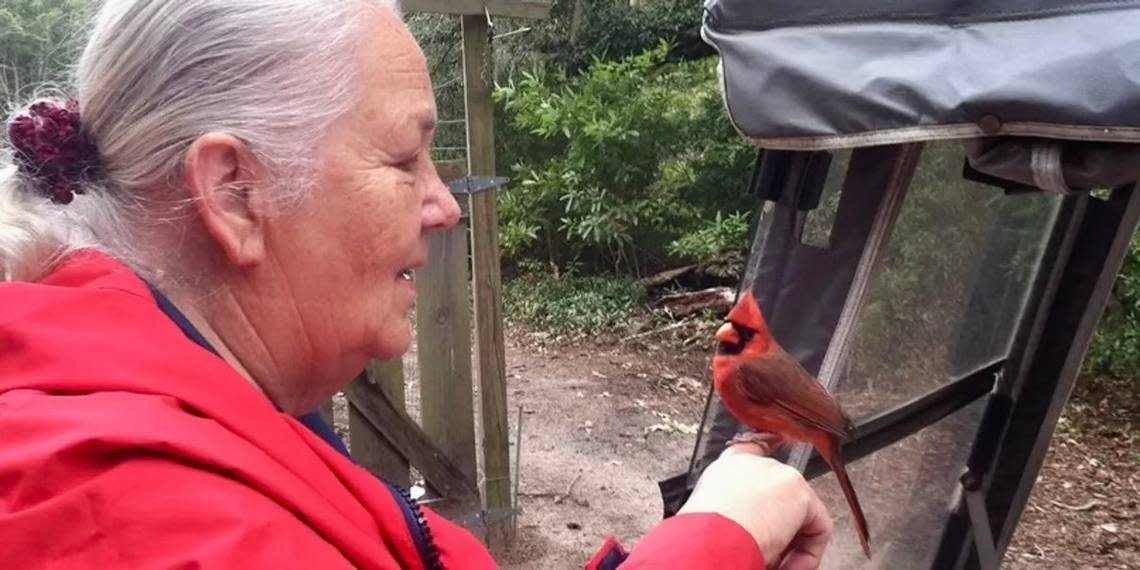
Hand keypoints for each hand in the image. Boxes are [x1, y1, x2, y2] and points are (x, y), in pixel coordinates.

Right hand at [678, 443, 831, 568]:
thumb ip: (732, 508)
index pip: (753, 448)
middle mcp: (755, 463)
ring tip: (775, 565)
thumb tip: (745, 529)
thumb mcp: (710, 513)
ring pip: (800, 513)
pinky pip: (818, 528)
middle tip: (769, 556)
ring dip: (792, 544)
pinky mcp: (800, 493)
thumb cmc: (702, 533)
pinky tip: (790, 567)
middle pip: (782, 491)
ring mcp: (780, 474)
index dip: (768, 453)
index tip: (775, 469)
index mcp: (728, 465)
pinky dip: (808, 554)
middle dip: (780, 527)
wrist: (710, 536)